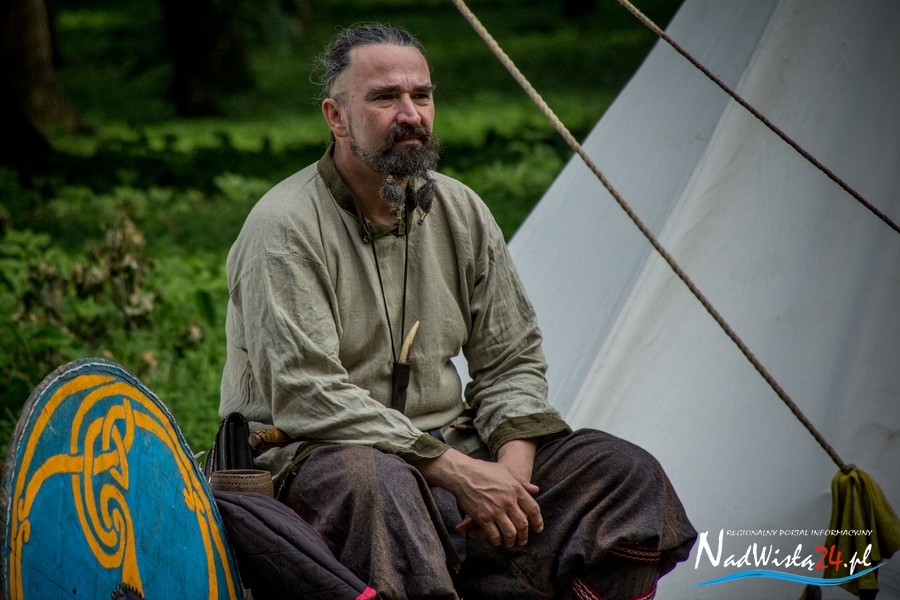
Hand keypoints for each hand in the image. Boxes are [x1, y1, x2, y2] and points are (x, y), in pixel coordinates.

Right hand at [413, 447, 542, 547]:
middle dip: (524, 536)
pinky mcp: (483, 517)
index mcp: (516, 489)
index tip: (538, 529)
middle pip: (522, 524)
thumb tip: (536, 490)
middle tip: (522, 540)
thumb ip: (522, 482)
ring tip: (509, 543)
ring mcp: (496, 510)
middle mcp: (508, 501)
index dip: (537, 522)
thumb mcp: (506, 471)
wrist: (463, 474)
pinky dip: (496, 541)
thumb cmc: (484, 470)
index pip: (533, 509)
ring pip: (510, 533)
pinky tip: (496, 540)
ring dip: (511, 541)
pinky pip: (494, 535)